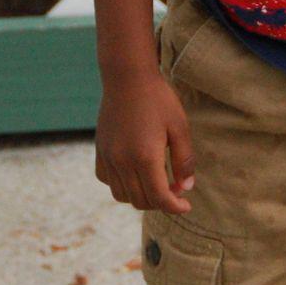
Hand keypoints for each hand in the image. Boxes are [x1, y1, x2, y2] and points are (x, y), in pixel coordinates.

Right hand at [95, 69, 195, 213]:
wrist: (128, 77)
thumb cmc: (158, 100)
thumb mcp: (180, 127)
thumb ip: (184, 160)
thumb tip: (185, 187)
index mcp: (145, 157)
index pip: (159, 198)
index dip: (175, 207)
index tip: (185, 206)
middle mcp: (123, 162)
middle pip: (140, 201)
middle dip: (160, 202)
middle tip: (175, 188)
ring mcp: (108, 157)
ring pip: (122, 195)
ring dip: (140, 196)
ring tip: (155, 182)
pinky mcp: (100, 151)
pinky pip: (107, 180)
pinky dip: (121, 184)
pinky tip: (134, 172)